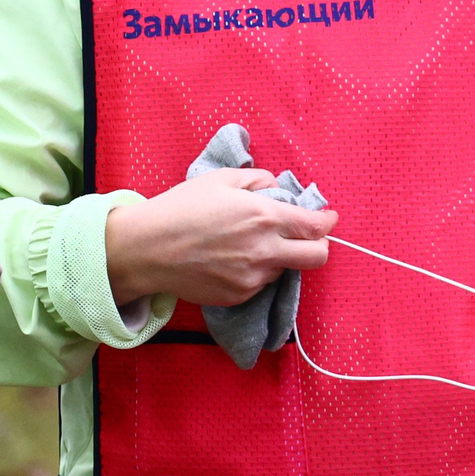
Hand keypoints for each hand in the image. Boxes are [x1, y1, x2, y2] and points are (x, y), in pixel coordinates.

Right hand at [104, 168, 336, 309]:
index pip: (316, 226)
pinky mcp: (238, 296)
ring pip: (285, 270)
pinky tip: (231, 260)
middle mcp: (265, 250)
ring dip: (280, 257)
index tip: (327, 218)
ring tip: (250, 245)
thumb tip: (278, 189)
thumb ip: (259, 180)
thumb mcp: (222, 179)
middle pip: (317, 257)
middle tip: (306, 237)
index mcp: (264, 217)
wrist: (147, 249)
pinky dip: (256, 272)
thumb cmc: (182, 207)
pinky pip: (260, 284)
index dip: (327, 221)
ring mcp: (252, 278)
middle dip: (320, 246)